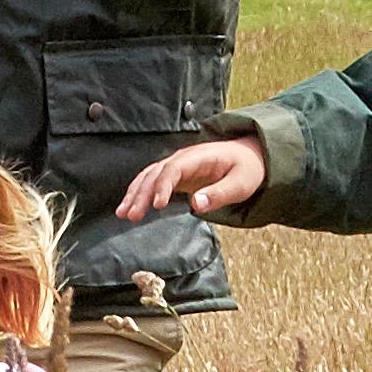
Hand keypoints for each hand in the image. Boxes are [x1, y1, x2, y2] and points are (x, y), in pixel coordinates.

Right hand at [115, 130, 267, 221]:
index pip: (174, 169)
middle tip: (131, 215)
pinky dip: (139, 192)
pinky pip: (152, 181)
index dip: (163, 185)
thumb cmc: (246, 169)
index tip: (156, 205)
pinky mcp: (176, 175)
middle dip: (142, 194)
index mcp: (199, 157)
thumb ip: (219, 194)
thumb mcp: (240, 184)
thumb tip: (196, 205)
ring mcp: (177, 165)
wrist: (249, 156)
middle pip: (156, 173)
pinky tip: (128, 206)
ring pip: (149, 176)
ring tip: (122, 214)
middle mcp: (183, 158)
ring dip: (135, 194)